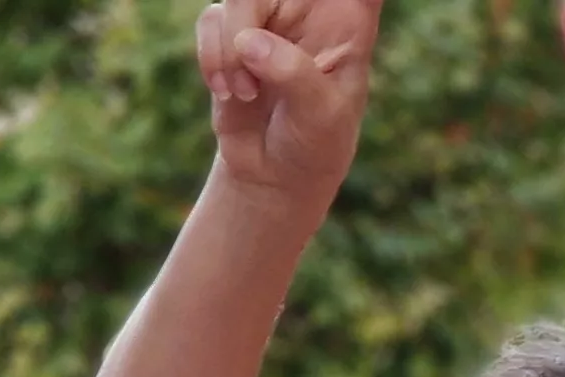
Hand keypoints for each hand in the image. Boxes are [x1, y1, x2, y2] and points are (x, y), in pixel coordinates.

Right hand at [197, 0, 383, 204]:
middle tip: (247, 50)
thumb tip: (250, 42)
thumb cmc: (316, 143)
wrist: (275, 172)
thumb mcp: (321, 116)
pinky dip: (212, 58)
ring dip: (230, 50)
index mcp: (352, 20)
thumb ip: (294, 75)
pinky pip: (211, 20)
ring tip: (246, 94)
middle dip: (253, 10)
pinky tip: (230, 93)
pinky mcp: (233, 29)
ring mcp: (270, 15)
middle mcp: (312, 8)